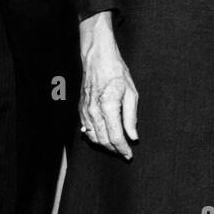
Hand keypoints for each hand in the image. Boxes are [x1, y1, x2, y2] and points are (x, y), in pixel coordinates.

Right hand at [78, 12, 138, 159]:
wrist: (97, 58)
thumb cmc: (117, 72)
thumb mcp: (131, 92)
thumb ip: (131, 117)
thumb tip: (133, 136)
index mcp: (108, 106)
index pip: (115, 137)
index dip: (122, 149)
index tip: (129, 155)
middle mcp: (93, 111)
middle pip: (103, 140)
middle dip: (114, 149)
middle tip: (125, 153)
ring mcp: (85, 111)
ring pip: (93, 137)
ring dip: (104, 145)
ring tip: (116, 147)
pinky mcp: (81, 109)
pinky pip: (86, 129)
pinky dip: (94, 137)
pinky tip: (102, 137)